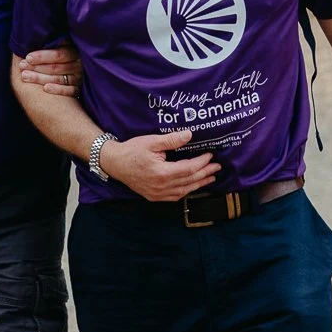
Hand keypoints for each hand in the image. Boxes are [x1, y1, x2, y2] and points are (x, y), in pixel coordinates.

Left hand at [17, 43, 80, 94]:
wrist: (72, 79)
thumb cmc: (56, 58)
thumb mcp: (58, 48)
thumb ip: (50, 44)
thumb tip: (30, 39)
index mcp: (74, 50)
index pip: (58, 54)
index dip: (42, 56)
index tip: (27, 57)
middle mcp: (78, 64)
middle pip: (57, 66)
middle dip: (37, 66)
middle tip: (21, 65)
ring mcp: (79, 77)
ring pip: (59, 79)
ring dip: (40, 78)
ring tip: (24, 76)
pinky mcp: (79, 90)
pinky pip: (68, 91)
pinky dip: (57, 89)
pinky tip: (45, 88)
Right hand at [102, 129, 219, 202]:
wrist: (114, 163)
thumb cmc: (132, 151)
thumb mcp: (151, 141)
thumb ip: (171, 140)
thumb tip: (189, 135)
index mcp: (162, 173)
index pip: (189, 169)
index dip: (202, 162)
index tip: (210, 155)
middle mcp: (161, 186)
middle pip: (189, 181)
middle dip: (205, 173)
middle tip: (217, 167)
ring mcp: (157, 193)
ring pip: (184, 191)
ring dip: (199, 184)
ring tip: (210, 177)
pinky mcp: (153, 196)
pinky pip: (174, 197)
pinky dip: (186, 191)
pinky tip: (192, 186)